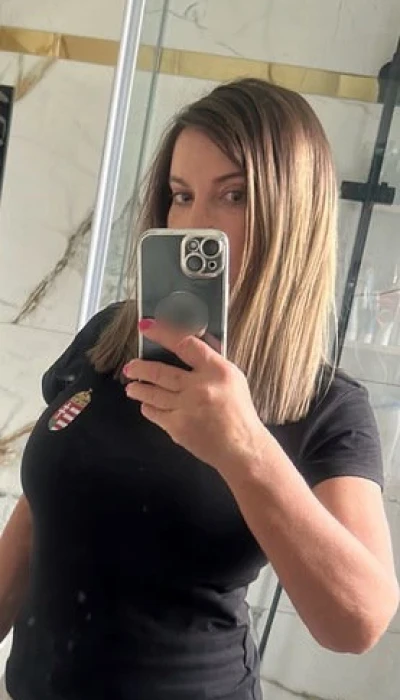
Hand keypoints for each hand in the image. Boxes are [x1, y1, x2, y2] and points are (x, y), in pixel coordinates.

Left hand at [124, 320, 265, 475]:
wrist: (241, 447)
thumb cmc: (238, 412)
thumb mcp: (232, 378)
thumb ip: (209, 363)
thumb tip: (185, 345)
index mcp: (217, 370)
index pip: (185, 344)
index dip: (162, 333)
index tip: (146, 327)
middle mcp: (199, 387)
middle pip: (159, 371)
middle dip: (139, 367)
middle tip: (130, 366)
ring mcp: (186, 407)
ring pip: (151, 392)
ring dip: (138, 387)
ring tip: (132, 386)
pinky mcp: (177, 427)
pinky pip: (154, 412)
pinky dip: (147, 406)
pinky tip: (146, 404)